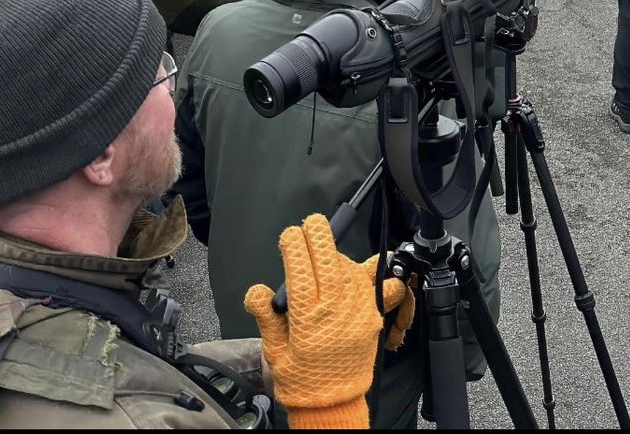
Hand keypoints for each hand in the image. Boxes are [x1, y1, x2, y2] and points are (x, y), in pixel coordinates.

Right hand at [244, 215, 413, 426]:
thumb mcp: (274, 351)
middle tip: (310, 224)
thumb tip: (257, 291)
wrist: (333, 405)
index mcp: (307, 319)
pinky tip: (353, 267)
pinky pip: (373, 282)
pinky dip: (364, 269)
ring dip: (336, 254)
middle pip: (329, 260)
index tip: (289, 235)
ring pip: (349, 267)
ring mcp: (358, 311)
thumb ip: (266, 317)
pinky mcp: (372, 315)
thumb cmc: (301, 379)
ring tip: (323, 255)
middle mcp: (335, 311)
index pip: (300, 269)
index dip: (294, 246)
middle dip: (319, 235)